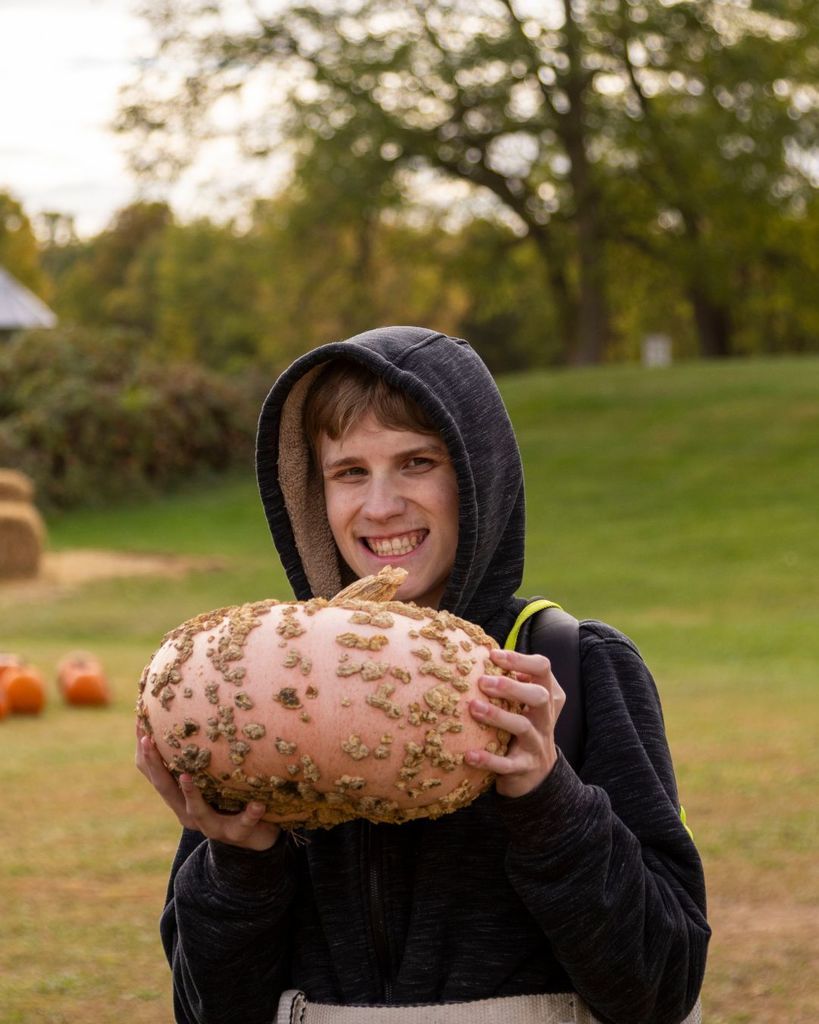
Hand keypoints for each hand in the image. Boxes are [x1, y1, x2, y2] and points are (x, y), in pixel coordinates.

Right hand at [135, 722, 281, 850]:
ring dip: (191, 793)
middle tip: (147, 739)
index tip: (138, 724)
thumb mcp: (210, 780)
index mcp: (180, 799)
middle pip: (165, 789)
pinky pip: (243, 823)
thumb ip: (200, 759)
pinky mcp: (237, 833)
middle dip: (155, 764)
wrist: (254, 839)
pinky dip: (250, 813)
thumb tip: (192, 716)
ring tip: (186, 776)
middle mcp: (189, 813)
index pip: (155, 775)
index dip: (145, 753)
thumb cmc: (229, 800)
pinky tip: (258, 804)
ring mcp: (212, 826)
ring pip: (197, 811)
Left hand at [466, 647, 565, 797]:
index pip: (543, 669)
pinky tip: (469, 754)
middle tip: (483, 681)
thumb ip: (511, 680)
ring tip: (473, 708)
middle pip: (539, 696)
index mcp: (547, 696)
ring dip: (498, 716)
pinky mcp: (525, 767)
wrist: (537, 775)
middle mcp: (545, 718)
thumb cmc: (522, 727)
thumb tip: (479, 652)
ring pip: (523, 727)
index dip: (520, 659)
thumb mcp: (523, 703)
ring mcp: (537, 743)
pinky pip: (508, 764)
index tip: (493, 655)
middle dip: (512, 687)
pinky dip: (489, 759)